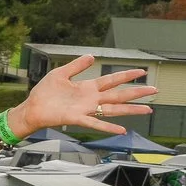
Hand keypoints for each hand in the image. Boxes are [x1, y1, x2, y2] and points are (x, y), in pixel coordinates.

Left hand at [12, 55, 156, 136]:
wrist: (31, 108)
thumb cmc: (44, 93)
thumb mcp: (60, 74)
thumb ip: (76, 66)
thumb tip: (91, 56)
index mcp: (87, 88)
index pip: (111, 80)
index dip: (126, 75)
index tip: (141, 71)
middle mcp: (90, 99)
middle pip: (118, 95)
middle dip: (137, 92)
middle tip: (155, 90)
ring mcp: (85, 109)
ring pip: (113, 110)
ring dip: (130, 110)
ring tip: (148, 110)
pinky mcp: (76, 118)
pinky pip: (95, 123)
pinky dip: (108, 127)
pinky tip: (122, 130)